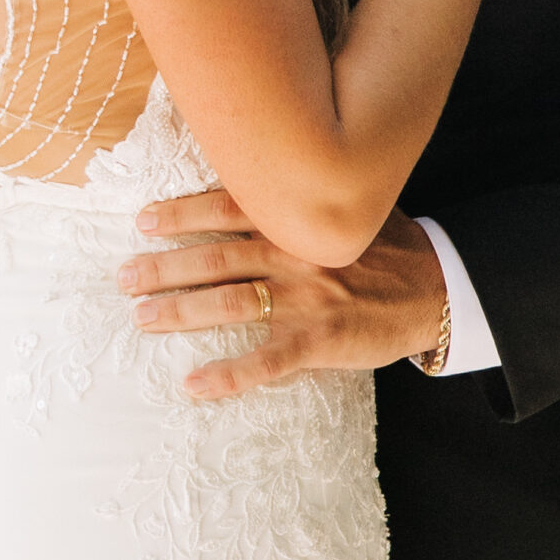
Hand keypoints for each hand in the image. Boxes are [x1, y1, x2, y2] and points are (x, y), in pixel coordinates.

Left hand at [117, 188, 450, 398]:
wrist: (436, 287)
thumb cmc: (384, 243)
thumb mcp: (343, 204)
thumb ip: (298, 196)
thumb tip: (254, 174)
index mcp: (296, 219)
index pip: (228, 207)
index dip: (182, 213)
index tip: (143, 220)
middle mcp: (295, 254)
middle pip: (217, 258)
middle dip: (165, 267)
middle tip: (123, 277)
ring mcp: (307, 299)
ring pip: (232, 304)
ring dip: (181, 312)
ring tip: (142, 318)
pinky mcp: (321, 341)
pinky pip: (267, 362)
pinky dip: (228, 375)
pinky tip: (194, 385)